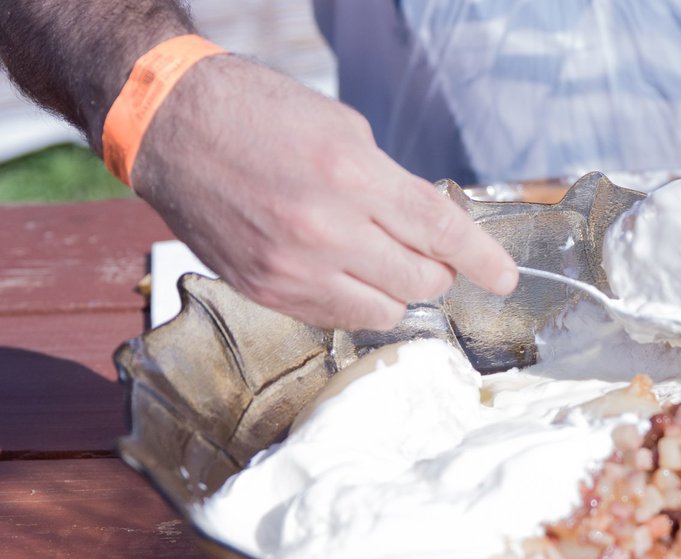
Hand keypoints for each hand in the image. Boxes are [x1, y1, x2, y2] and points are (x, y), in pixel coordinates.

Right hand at [132, 56, 516, 330]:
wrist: (172, 126)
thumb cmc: (259, 114)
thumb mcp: (344, 130)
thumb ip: (393, 185)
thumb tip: (432, 226)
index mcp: (352, 177)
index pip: (440, 232)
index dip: (482, 259)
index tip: (505, 277)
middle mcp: (325, 230)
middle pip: (421, 279)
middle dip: (437, 268)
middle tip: (427, 250)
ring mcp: (293, 268)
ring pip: (385, 309)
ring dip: (397, 288)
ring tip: (379, 258)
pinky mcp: (266, 291)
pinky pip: (338, 317)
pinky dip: (356, 299)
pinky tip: (342, 269)